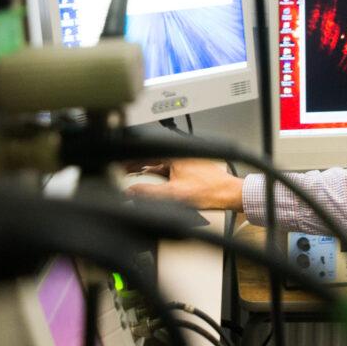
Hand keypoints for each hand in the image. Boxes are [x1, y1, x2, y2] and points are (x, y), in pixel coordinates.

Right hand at [125, 158, 244, 213]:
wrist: (228, 194)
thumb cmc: (210, 190)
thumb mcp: (173, 194)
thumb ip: (149, 193)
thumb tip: (131, 193)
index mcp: (175, 151)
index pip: (145, 151)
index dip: (128, 158)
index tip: (118, 163)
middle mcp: (179, 152)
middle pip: (150, 154)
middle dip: (134, 162)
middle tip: (120, 169)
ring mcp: (184, 159)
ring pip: (158, 161)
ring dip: (145, 167)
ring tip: (131, 174)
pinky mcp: (187, 168)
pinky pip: (166, 167)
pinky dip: (156, 172)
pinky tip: (150, 180)